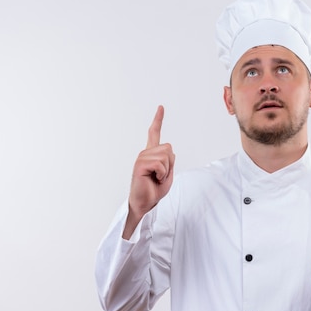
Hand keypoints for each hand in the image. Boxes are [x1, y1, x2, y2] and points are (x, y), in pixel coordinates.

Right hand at [124, 106, 174, 237]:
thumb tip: (168, 150)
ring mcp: (142, 157)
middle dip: (170, 165)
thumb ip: (170, 160)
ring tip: (156, 178)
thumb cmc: (155, 190)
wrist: (145, 203)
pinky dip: (162, 174)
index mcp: (152, 153)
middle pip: (169, 149)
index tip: (161, 107)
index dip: (158, 120)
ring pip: (166, 157)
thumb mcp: (168, 173)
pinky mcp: (140, 164)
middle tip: (160, 176)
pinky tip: (153, 179)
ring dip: (166, 171)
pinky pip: (160, 164)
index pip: (154, 133)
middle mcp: (145, 153)